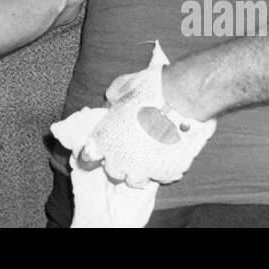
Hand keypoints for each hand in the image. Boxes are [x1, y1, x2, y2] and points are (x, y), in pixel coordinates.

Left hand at [78, 45, 215, 187]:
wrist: (181, 100)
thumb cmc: (147, 90)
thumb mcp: (120, 88)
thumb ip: (111, 101)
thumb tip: (110, 106)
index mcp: (104, 141)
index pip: (88, 158)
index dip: (93, 152)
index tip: (99, 148)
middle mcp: (121, 161)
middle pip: (113, 172)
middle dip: (117, 161)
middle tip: (128, 147)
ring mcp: (144, 171)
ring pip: (136, 180)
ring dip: (138, 170)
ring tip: (147, 155)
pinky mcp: (166, 174)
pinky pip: (160, 176)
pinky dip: (161, 168)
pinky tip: (166, 154)